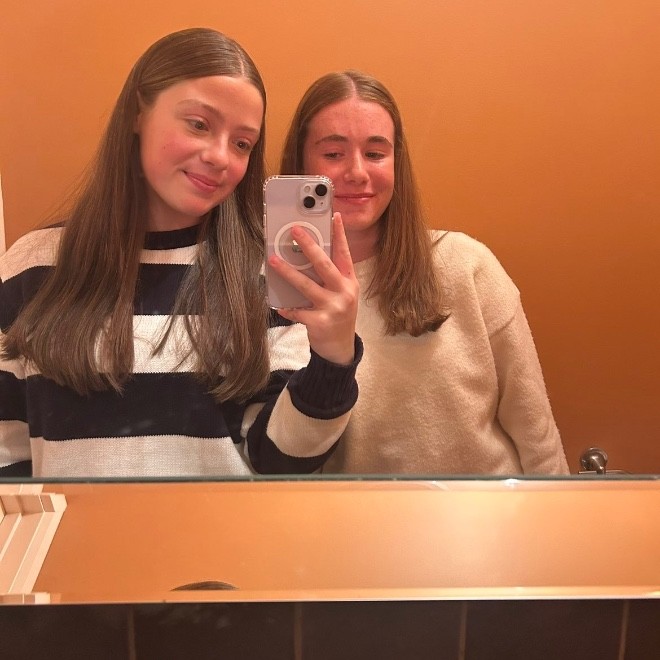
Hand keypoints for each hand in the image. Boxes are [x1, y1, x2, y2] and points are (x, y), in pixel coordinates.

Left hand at [266, 213, 358, 364]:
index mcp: (349, 282)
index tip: (335, 216)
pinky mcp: (320, 322)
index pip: (345, 254)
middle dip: (308, 246)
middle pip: (324, 264)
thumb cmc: (338, 315)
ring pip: (306, 285)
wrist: (340, 348)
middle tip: (294, 231)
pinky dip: (288, 308)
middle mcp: (344, 292)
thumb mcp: (342, 294)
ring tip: (273, 260)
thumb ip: (330, 277)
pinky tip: (280, 306)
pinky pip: (298, 311)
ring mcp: (333, 307)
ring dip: (287, 272)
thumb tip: (307, 255)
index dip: (340, 235)